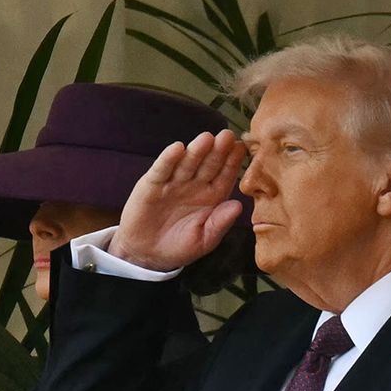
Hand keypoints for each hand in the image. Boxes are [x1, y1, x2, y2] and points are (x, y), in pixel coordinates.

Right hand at [108, 129, 246, 271]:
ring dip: (196, 151)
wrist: (148, 254)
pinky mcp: (152, 184)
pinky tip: (177, 149)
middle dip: (218, 151)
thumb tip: (238, 206)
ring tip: (207, 138)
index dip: (233, 163)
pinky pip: (162, 170)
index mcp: (211, 197)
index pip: (225, 176)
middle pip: (208, 165)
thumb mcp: (205, 239)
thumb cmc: (180, 247)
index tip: (242, 149)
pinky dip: (168, 159)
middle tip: (228, 136)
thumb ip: (220, 222)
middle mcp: (194, 185)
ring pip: (187, 163)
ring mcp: (173, 183)